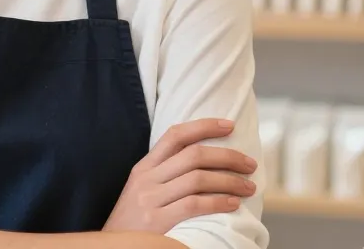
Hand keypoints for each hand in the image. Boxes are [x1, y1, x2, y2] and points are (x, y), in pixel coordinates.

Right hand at [103, 118, 257, 233]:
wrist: (114, 247)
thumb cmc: (135, 221)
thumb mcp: (142, 190)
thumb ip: (165, 174)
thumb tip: (205, 162)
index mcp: (144, 167)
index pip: (176, 135)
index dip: (204, 126)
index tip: (230, 126)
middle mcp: (147, 179)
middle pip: (193, 155)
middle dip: (227, 157)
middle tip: (250, 164)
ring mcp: (151, 200)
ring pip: (197, 178)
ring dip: (229, 181)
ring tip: (248, 187)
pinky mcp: (157, 222)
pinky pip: (194, 205)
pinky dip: (218, 202)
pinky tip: (233, 204)